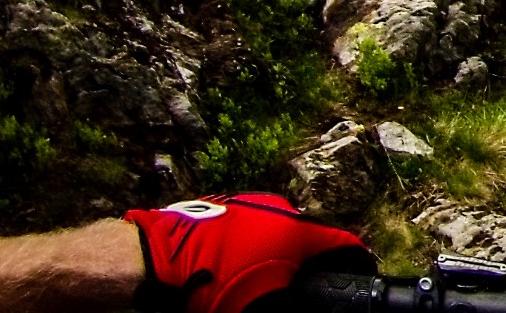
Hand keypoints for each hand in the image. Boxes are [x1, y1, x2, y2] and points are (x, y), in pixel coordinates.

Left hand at [126, 194, 373, 312]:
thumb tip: (294, 296)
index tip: (354, 281)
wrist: (151, 260)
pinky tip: (234, 269)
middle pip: (312, 241)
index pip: (346, 246)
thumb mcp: (255, 304)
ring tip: (259, 282)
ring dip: (279, 257)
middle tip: (298, 288)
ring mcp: (255, 204)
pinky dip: (253, 248)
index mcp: (298, 230)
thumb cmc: (208, 283)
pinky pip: (253, 230)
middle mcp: (283, 210)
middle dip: (309, 265)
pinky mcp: (228, 205)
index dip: (355, 265)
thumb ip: (289, 298)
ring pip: (282, 235)